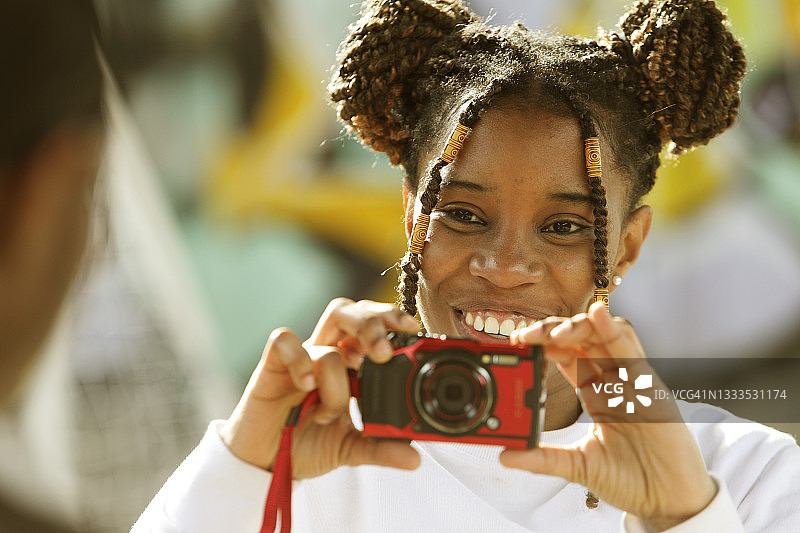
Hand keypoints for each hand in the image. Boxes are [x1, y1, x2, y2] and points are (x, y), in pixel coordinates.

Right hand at [219, 298, 421, 478]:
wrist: (266, 464)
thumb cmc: (306, 444)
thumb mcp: (350, 449)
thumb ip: (381, 448)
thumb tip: (415, 459)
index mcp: (350, 365)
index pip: (373, 325)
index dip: (393, 319)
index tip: (414, 330)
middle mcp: (328, 353)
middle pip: (352, 311)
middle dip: (373, 323)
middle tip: (384, 354)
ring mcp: (301, 357)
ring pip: (329, 326)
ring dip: (339, 366)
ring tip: (335, 405)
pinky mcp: (272, 366)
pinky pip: (284, 341)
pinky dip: (300, 361)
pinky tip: (306, 388)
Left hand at [501, 302, 715, 529]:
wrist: (667, 501)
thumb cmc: (631, 480)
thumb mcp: (578, 467)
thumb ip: (543, 458)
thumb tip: (506, 456)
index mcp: (594, 393)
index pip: (565, 355)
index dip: (542, 344)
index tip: (517, 343)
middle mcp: (612, 381)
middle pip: (582, 339)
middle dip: (553, 330)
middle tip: (526, 335)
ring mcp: (631, 380)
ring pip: (605, 335)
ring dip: (578, 326)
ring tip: (553, 331)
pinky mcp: (650, 385)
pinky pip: (631, 349)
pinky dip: (613, 329)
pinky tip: (597, 315)